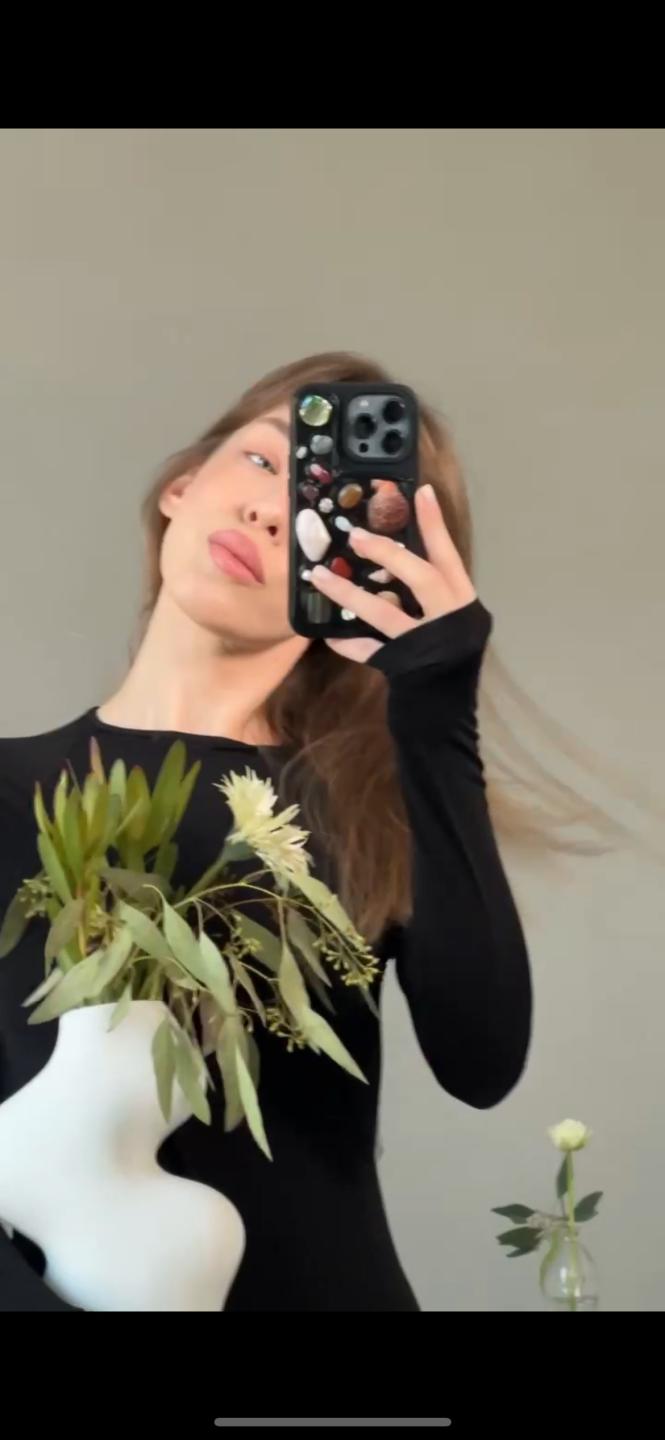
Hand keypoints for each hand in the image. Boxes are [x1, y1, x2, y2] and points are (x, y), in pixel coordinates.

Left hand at [309, 484, 477, 662]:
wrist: (448, 707)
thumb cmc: (447, 655)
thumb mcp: (450, 619)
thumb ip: (431, 593)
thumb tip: (391, 555)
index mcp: (462, 601)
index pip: (449, 556)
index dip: (436, 525)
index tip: (422, 492)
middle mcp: (448, 619)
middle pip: (421, 578)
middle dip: (388, 555)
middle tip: (356, 535)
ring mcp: (425, 644)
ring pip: (385, 613)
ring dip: (350, 594)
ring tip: (320, 577)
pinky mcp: (404, 667)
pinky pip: (369, 652)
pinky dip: (348, 643)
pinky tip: (325, 634)